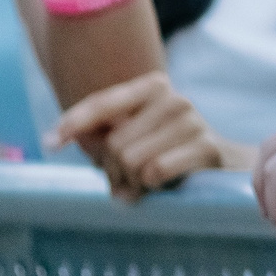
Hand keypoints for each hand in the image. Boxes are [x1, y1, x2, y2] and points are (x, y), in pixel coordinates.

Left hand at [48, 72, 231, 200]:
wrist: (224, 167)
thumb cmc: (167, 154)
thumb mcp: (131, 143)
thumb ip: (100, 139)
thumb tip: (70, 138)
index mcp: (152, 88)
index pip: (103, 103)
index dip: (74, 122)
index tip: (51, 143)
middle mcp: (173, 98)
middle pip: (115, 144)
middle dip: (114, 171)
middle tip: (126, 182)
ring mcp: (192, 120)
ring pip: (132, 160)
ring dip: (133, 183)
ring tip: (148, 184)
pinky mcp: (207, 146)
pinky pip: (156, 171)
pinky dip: (153, 186)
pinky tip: (167, 185)